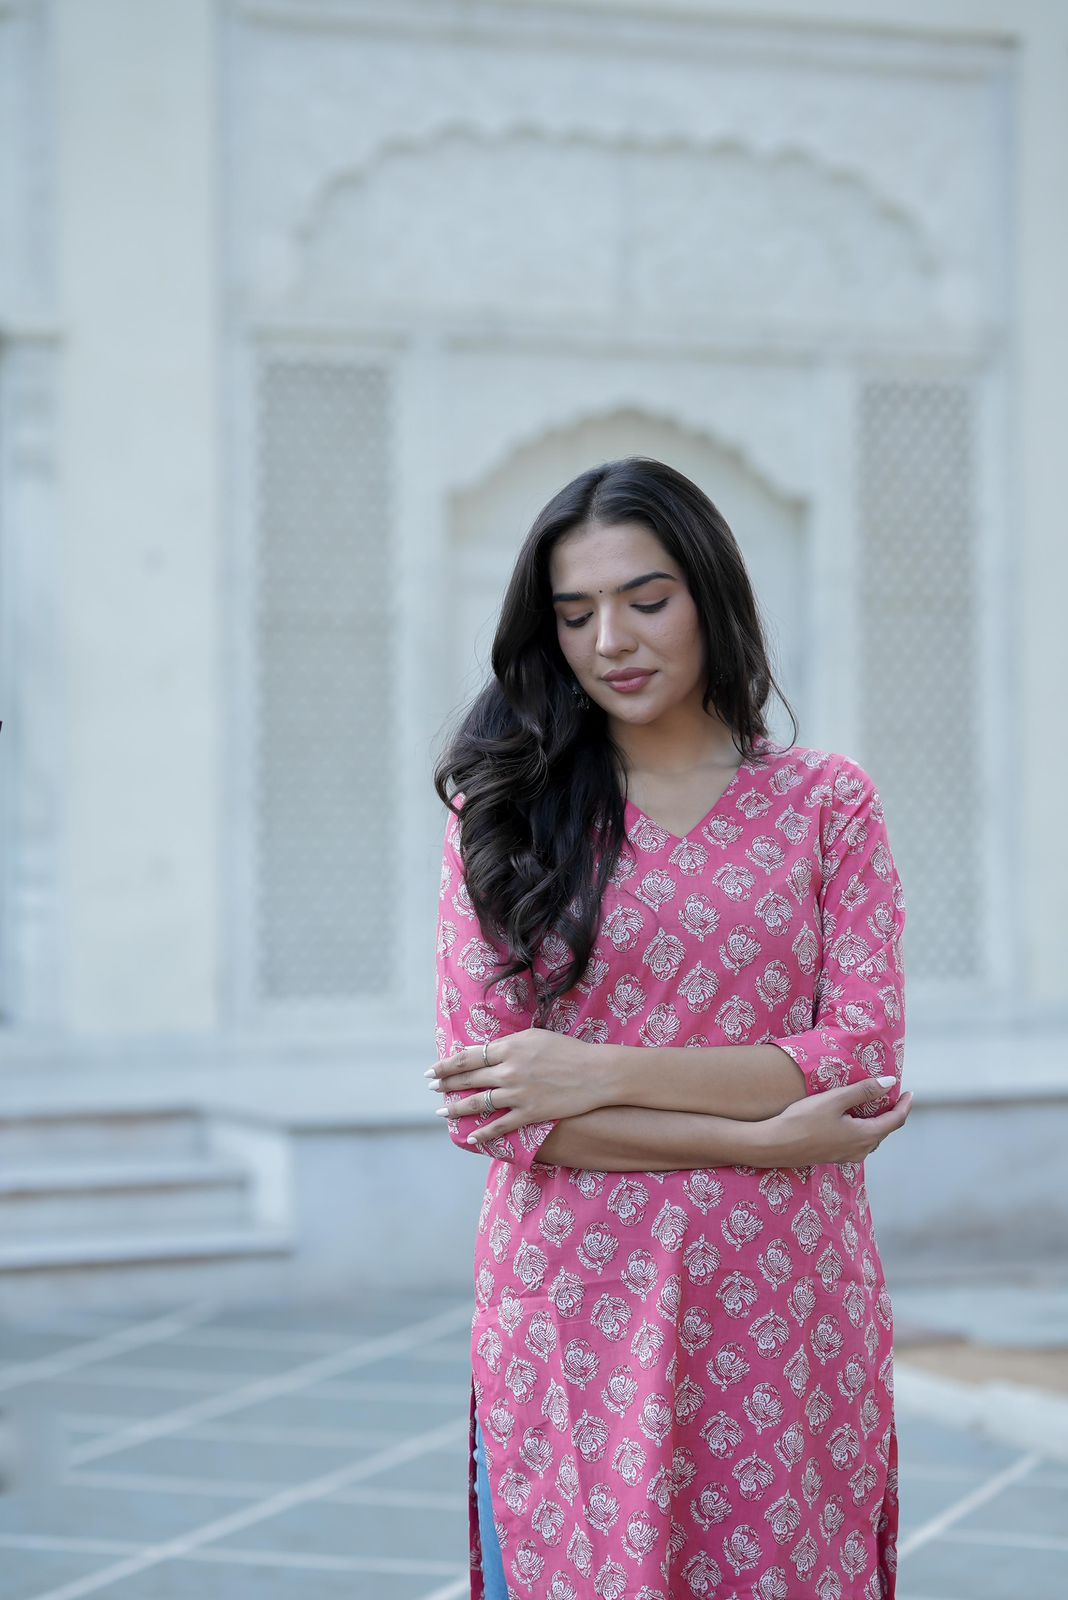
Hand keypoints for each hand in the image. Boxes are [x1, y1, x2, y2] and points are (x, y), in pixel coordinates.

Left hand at [427, 1028, 605, 1141]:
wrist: (596, 1073)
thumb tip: (487, 1051)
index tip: (432, 1069)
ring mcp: (517, 1094)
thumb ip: (509, 1044)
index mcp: (509, 1048)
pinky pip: (500, 1126)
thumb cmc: (567, 1050)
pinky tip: (471, 1138)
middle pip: (468, 1079)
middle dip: (445, 1083)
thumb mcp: (535, 1037)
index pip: (468, 1057)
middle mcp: (508, 1071)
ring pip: (478, 1103)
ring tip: (442, 1111)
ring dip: (456, 1108)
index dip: (446, 1064)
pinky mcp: (529, 1113)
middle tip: (431, 1087)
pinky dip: (483, 1133)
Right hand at [753, 1078, 913, 1167]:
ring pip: (871, 1138)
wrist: (775, 1146)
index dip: (904, 1106)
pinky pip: (858, 1142)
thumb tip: (889, 1082)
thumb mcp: (834, 1100)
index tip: (909, 1092)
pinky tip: (852, 1120)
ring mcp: (847, 1156)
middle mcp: (860, 1150)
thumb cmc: (803, 1120)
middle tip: (891, 1095)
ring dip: (876, 1122)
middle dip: (891, 1113)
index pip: (895, 1120)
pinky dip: (863, 1129)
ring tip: (874, 1105)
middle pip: (884, 1130)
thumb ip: (863, 1091)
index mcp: (865, 1136)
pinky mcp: (834, 1157)